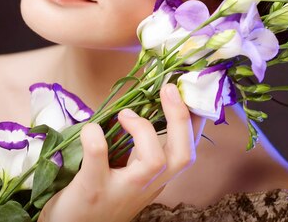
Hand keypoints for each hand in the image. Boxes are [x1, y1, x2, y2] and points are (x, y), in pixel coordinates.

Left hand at [38, 83, 204, 221]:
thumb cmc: (102, 199)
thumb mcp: (131, 177)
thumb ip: (141, 151)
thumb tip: (146, 108)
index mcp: (158, 179)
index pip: (189, 150)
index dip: (196, 120)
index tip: (189, 90)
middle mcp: (148, 186)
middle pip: (183, 155)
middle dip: (180, 118)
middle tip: (168, 88)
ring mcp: (122, 190)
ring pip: (154, 162)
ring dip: (143, 129)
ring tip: (126, 114)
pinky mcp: (92, 190)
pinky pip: (99, 159)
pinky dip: (95, 138)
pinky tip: (91, 128)